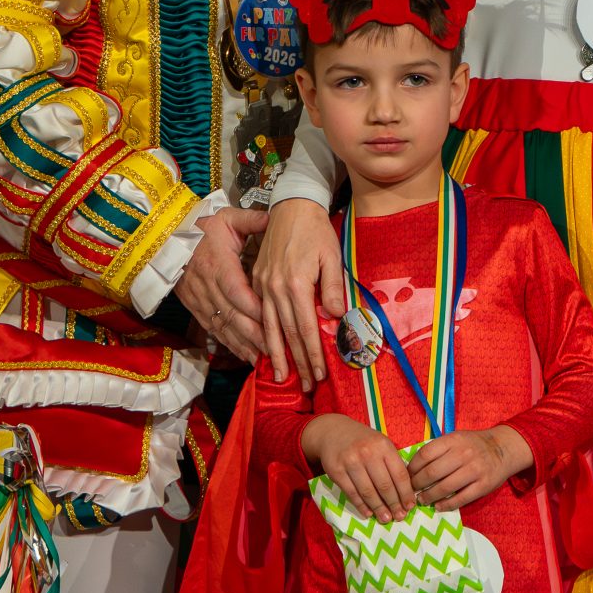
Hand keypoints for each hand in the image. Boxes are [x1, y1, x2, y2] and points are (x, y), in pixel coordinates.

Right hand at [175, 206, 268, 363]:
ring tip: (266, 358)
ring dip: (245, 344)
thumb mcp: (226, 218)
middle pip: (233, 316)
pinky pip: (214, 330)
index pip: (237, 292)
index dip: (255, 309)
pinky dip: (231, 344)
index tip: (275, 321)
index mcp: (217, 264)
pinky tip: (247, 355)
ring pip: (224, 327)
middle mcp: (207, 286)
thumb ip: (251, 219)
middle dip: (255, 335)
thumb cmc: (199, 227)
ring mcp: (199, 300)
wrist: (165, 238)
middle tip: (278, 349)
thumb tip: (275, 217)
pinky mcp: (195, 308)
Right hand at [256, 198, 343, 387]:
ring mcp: (262, 285)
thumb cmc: (316, 231)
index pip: (305, 328)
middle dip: (297, 362)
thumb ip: (332, 288)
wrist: (291, 207)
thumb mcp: (332, 256)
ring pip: (268, 328)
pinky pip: (259, 315)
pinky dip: (262, 335)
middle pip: (286, 333)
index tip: (319, 374)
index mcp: (295, 284)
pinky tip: (266, 349)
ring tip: (282, 377)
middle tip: (305, 386)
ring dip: (276, 355)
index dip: (312, 354)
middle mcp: (275, 288)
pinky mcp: (257, 281)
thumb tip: (335, 318)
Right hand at [301, 414, 413, 523]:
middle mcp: (368, 453)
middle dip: (394, 504)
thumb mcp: (381, 443)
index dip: (406, 493)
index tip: (410, 506)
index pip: (399, 474)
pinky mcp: (336, 471)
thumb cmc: (363, 440)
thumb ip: (392, 462)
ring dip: (378, 508)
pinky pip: (352, 493)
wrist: (333, 432)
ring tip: (386, 519)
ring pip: (368, 492)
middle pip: (385, 485)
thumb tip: (405, 491)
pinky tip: (368, 513)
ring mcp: (351, 462)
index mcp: (384, 446)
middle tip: (399, 517)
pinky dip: (361, 505)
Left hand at [407, 427, 532, 509]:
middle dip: (417, 484)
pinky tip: (438, 506)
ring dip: (429, 496)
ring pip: (444, 487)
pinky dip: (446, 504)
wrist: (503, 449)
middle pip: (432, 473)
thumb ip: (438, 449)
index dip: (412, 467)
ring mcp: (475, 470)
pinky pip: (460, 499)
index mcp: (454, 440)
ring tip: (423, 500)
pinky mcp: (483, 485)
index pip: (425, 454)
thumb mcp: (456, 438)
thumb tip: (413, 467)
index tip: (407, 476)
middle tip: (412, 490)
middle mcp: (464, 454)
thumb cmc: (474, 445)